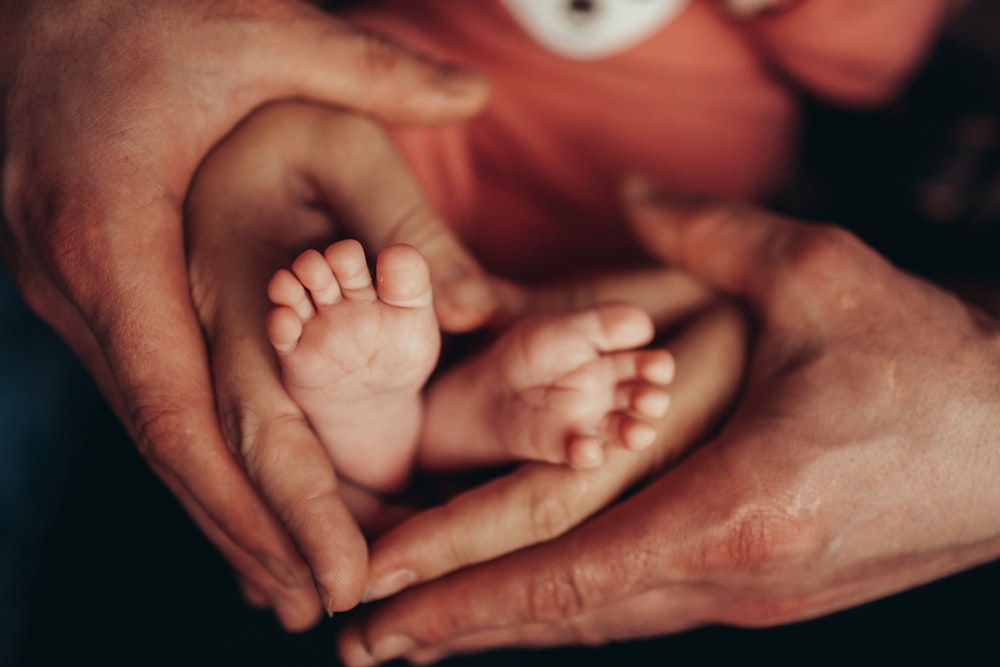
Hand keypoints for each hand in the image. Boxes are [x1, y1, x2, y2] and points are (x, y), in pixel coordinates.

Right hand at [0, 0, 487, 630]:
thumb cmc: (147, 12)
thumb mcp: (264, 35)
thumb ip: (375, 80)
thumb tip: (479, 109)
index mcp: (120, 236)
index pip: (197, 409)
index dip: (269, 502)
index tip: (336, 573)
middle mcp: (82, 288)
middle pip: (173, 447)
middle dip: (250, 536)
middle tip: (325, 609)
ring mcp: (75, 296)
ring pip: (157, 433)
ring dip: (225, 511)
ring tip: (292, 582)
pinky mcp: (90, 290)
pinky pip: (150, 396)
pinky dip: (200, 459)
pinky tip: (238, 498)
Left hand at [337, 187, 999, 664]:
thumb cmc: (933, 363)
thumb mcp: (822, 279)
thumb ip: (711, 238)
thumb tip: (635, 194)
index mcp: (736, 510)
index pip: (564, 573)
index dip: (463, 596)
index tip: (381, 614)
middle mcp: (738, 577)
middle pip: (571, 617)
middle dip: (464, 628)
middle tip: (369, 638)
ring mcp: (758, 595)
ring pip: (608, 621)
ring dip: (515, 624)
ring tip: (432, 629)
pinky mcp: (776, 587)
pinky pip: (651, 604)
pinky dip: (579, 605)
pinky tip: (543, 597)